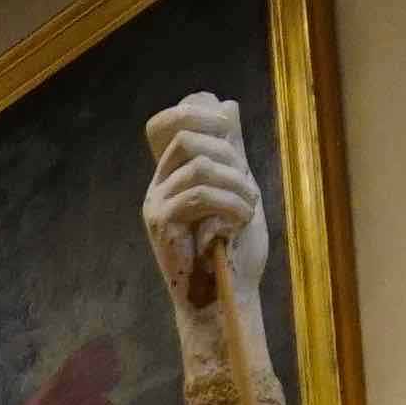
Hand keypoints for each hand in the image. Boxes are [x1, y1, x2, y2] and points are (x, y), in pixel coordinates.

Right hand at [142, 96, 272, 308]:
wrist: (225, 300)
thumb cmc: (233, 253)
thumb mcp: (237, 191)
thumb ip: (231, 152)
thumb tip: (226, 104)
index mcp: (174, 175)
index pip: (175, 123)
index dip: (200, 114)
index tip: (230, 128)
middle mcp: (159, 186)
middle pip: (187, 138)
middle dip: (228, 154)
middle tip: (249, 188)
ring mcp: (156, 204)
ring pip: (197, 166)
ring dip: (235, 183)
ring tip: (249, 209)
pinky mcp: (160, 224)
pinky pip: (198, 194)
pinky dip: (229, 203)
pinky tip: (241, 221)